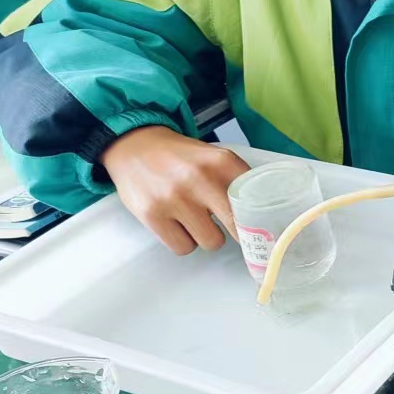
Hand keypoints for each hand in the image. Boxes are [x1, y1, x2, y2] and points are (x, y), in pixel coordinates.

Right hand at [100, 126, 249, 255]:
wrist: (134, 145)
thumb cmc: (180, 158)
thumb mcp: (213, 158)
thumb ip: (235, 181)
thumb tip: (259, 216)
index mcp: (221, 161)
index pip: (255, 201)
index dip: (257, 217)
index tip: (259, 226)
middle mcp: (199, 178)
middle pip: (236, 226)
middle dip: (238, 232)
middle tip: (234, 232)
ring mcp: (174, 198)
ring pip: (211, 241)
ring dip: (207, 236)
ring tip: (197, 221)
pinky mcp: (152, 215)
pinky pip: (183, 247)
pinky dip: (184, 241)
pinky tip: (179, 225)